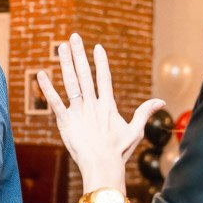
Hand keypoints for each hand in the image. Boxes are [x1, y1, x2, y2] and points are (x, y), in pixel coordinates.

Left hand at [36, 35, 164, 189]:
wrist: (102, 165)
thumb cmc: (119, 151)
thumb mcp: (135, 130)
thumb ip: (145, 112)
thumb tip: (161, 101)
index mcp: (108, 105)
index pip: (104, 78)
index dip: (100, 62)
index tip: (97, 47)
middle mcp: (93, 105)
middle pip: (85, 74)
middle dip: (79, 54)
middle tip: (74, 36)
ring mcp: (78, 112)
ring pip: (71, 83)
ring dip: (65, 64)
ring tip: (61, 47)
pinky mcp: (65, 122)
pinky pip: (54, 102)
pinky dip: (47, 89)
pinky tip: (41, 74)